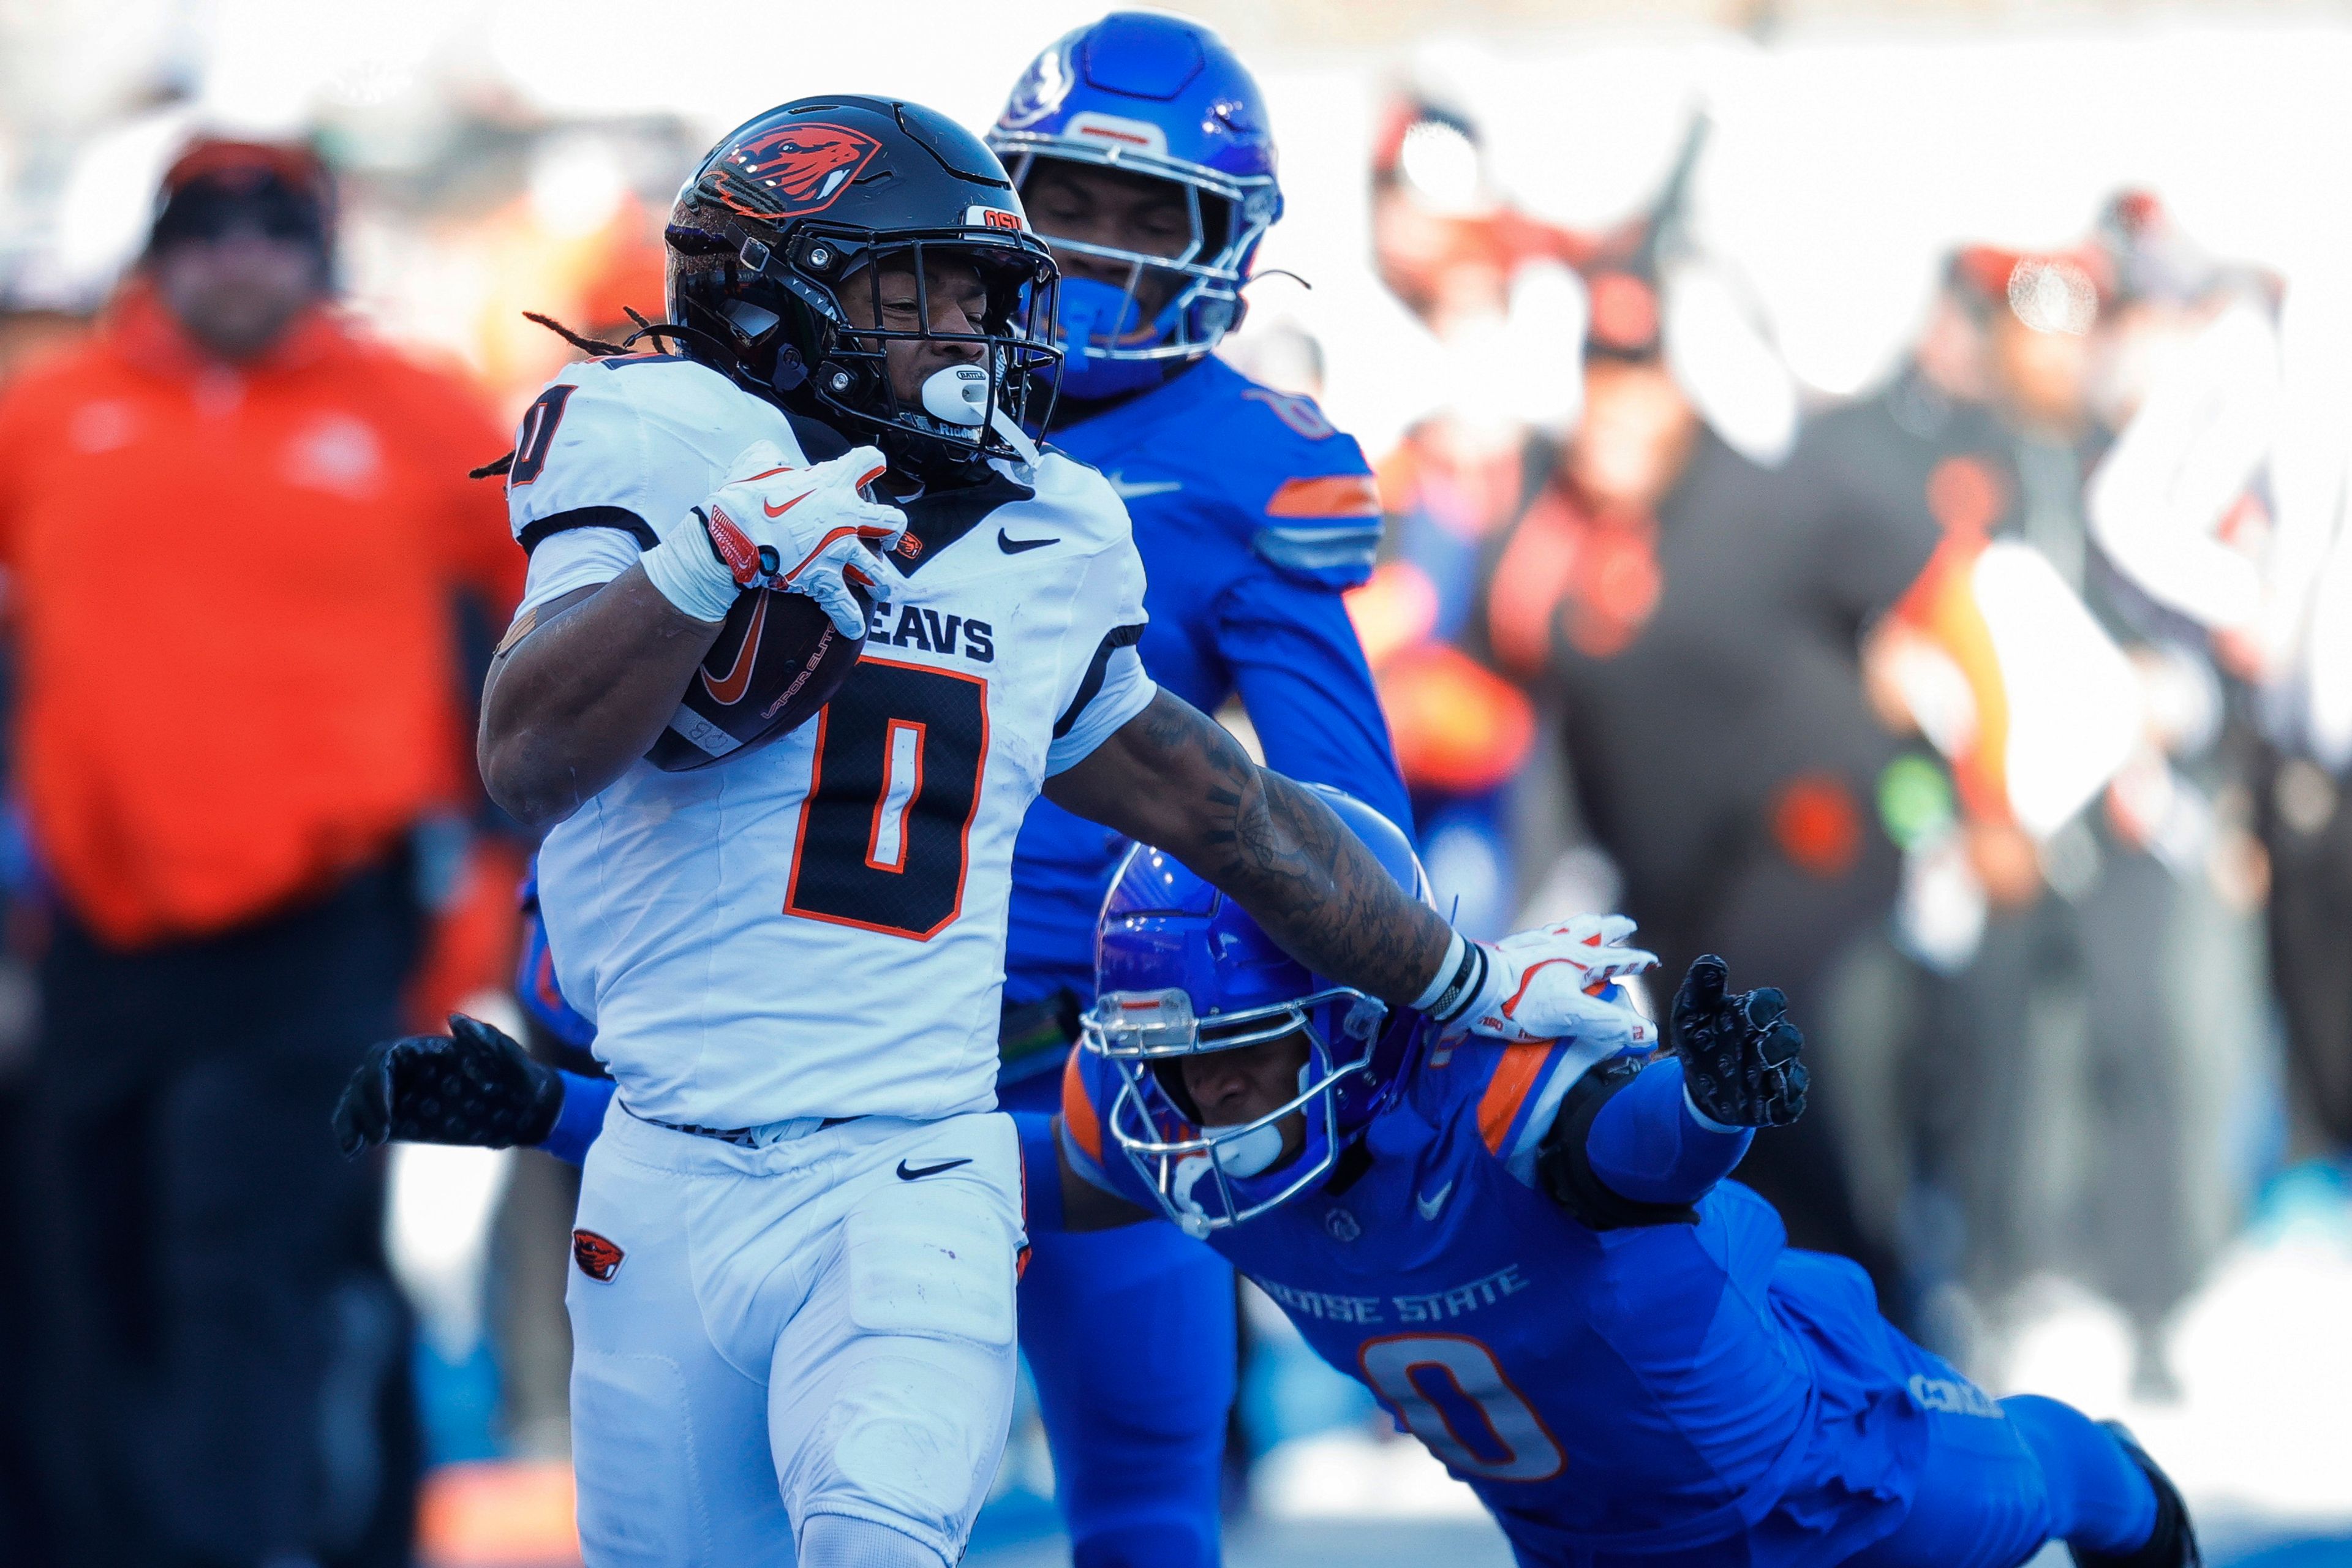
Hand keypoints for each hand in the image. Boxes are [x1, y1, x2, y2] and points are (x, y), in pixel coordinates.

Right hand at [332, 1014, 564, 1156]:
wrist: (525, 1110)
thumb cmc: (521, 1080)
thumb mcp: (513, 1061)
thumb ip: (488, 1040)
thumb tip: (452, 1019)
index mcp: (425, 1050)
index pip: (383, 1057)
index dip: (376, 1081)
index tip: (387, 1113)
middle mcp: (407, 1070)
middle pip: (364, 1080)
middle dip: (363, 1107)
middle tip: (380, 1137)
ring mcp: (401, 1094)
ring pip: (357, 1101)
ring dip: (349, 1121)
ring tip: (353, 1148)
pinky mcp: (401, 1119)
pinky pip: (367, 1122)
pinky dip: (352, 1133)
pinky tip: (350, 1151)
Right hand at [639, 441, 905, 632]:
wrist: (730, 536)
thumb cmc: (742, 498)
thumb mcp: (757, 463)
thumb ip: (773, 457)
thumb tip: (776, 457)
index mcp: (831, 482)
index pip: (867, 461)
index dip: (871, 464)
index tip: (872, 469)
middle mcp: (844, 516)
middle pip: (891, 521)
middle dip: (892, 532)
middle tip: (884, 539)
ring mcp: (838, 549)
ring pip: (878, 571)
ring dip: (880, 582)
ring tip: (879, 589)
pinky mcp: (823, 579)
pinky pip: (845, 605)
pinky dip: (850, 619)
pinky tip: (854, 628)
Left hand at [1456, 914, 1658, 1046]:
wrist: (1475, 985)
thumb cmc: (1522, 1001)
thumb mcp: (1571, 1016)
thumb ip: (1608, 1024)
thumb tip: (1648, 1033)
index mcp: (1580, 960)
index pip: (1617, 959)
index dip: (1636, 962)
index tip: (1653, 962)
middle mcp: (1561, 944)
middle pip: (1594, 931)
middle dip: (1613, 929)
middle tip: (1627, 925)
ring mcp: (1537, 941)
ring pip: (1569, 927)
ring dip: (1586, 924)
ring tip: (1591, 922)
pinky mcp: (1515, 945)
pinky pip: (1544, 933)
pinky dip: (1557, 931)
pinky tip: (1547, 936)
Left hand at [1672, 955, 1807, 1128]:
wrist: (1698, 1088)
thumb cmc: (1699, 1042)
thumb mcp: (1689, 1013)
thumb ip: (1700, 986)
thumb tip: (1713, 961)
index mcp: (1754, 1015)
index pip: (1772, 1002)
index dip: (1764, 1006)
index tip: (1746, 1012)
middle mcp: (1772, 1041)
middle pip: (1789, 1037)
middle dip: (1777, 1043)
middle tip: (1758, 1048)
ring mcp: (1778, 1072)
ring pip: (1793, 1070)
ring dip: (1780, 1072)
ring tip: (1761, 1072)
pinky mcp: (1779, 1102)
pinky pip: (1791, 1104)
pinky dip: (1783, 1104)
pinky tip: (1768, 1104)